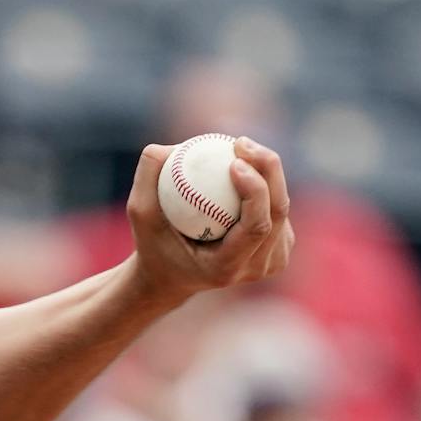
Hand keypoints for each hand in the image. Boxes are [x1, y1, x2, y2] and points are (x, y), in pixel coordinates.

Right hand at [125, 137, 296, 307]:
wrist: (171, 277)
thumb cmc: (153, 245)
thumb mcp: (139, 214)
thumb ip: (147, 179)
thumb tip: (167, 147)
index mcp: (227, 268)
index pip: (256, 227)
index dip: (255, 190)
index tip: (235, 161)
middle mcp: (255, 269)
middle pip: (278, 211)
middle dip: (268, 169)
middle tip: (242, 143)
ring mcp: (271, 262)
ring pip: (281, 207)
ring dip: (266, 173)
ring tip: (241, 149)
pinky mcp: (279, 250)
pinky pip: (277, 209)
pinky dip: (265, 184)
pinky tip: (247, 168)